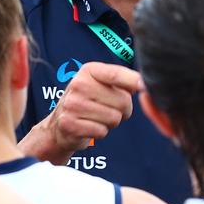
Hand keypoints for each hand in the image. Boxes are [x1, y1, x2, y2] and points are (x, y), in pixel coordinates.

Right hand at [18, 62, 141, 163]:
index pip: (116, 74)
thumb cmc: (88, 102)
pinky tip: (90, 127)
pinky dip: (101, 132)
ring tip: (98, 118)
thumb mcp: (101, 84)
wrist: (59, 125)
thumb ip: (122, 81)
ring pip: (114, 118)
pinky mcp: (70, 124)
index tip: (145, 87)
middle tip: (110, 110)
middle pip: (123, 101)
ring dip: (111, 123)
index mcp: (89, 70)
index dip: (134, 81)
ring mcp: (72, 104)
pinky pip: (102, 131)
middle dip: (123, 110)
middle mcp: (78, 84)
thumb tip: (144, 84)